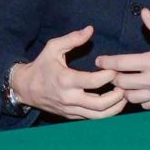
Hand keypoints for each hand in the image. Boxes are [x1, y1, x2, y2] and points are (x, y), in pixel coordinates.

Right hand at [9, 25, 126, 119]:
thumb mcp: (53, 47)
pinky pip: (92, 119)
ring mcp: (70, 109)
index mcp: (66, 80)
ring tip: (123, 96)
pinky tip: (113, 103)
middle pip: (100, 104)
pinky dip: (106, 113)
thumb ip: (72, 38)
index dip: (109, 76)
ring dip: (115, 108)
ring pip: (98, 116)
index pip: (94, 82)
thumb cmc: (41, 66)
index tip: (115, 68)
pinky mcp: (71, 116)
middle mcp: (69, 98)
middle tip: (124, 85)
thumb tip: (90, 30)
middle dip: (117, 96)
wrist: (25, 88)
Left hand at [94, 9, 149, 108]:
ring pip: (129, 97)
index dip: (106, 62)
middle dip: (113, 76)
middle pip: (121, 82)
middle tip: (111, 72)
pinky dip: (138, 99)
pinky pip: (143, 105)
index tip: (99, 61)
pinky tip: (140, 92)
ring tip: (124, 83)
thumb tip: (143, 12)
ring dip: (124, 90)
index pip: (121, 64)